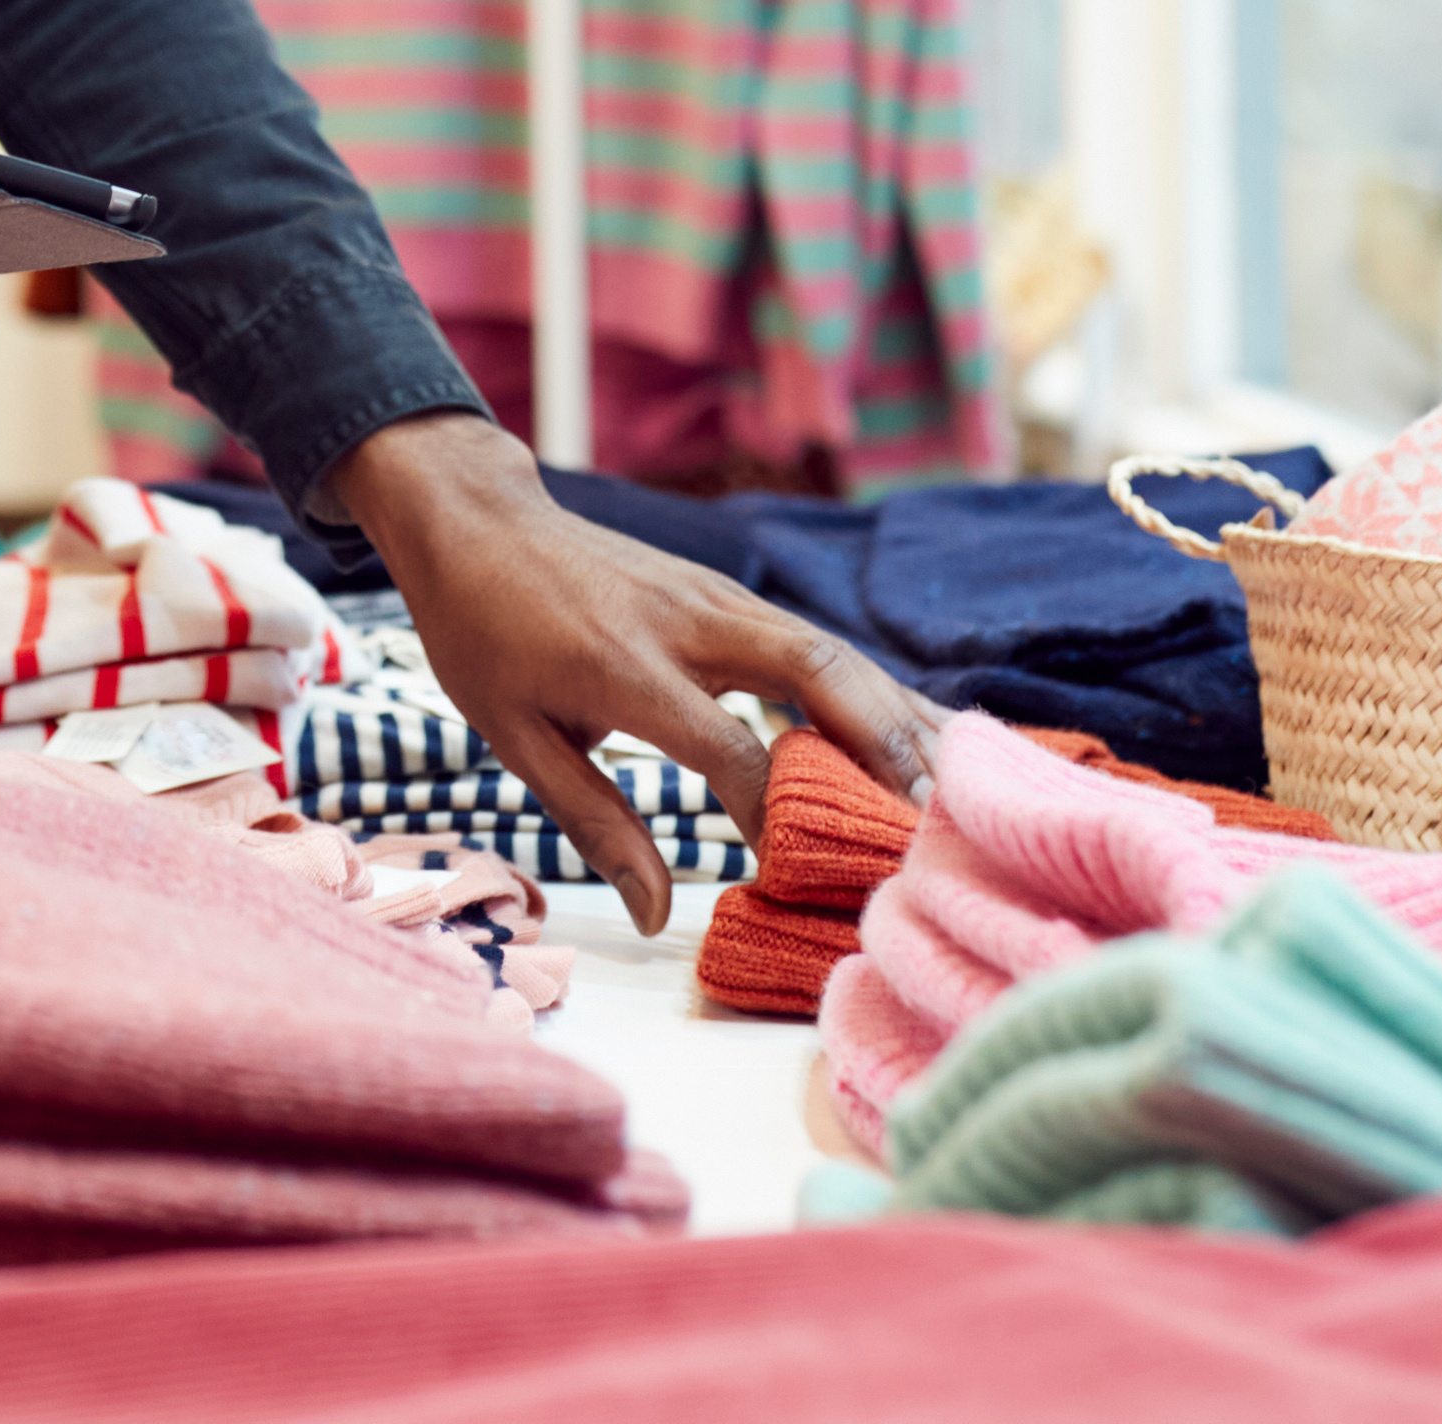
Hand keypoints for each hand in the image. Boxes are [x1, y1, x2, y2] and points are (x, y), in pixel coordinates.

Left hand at [322, 409, 941, 934]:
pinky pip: (820, 643)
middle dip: (883, 742)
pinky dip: (878, 689)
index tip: (798, 874)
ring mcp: (721, 600)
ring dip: (901, 714)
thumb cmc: (486, 637)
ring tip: (960, 783)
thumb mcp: (514, 736)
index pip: (727, 745)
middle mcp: (691, 623)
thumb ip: (594, 824)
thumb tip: (655, 917)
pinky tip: (927, 731)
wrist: (480, 523)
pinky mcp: (734, 598)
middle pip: (815, 671)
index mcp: (627, 665)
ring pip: (835, 651)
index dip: (770, 813)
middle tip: (935, 816)